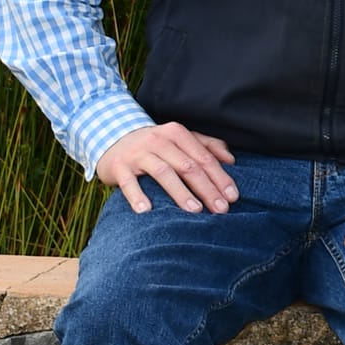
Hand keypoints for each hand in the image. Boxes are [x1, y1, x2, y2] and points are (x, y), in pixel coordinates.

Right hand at [96, 122, 236, 216]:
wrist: (112, 137)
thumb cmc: (155, 144)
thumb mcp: (180, 139)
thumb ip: (207, 146)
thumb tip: (231, 160)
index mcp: (177, 133)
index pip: (203, 157)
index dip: (220, 177)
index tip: (232, 197)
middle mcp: (159, 140)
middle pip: (188, 166)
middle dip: (207, 189)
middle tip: (221, 209)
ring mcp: (138, 153)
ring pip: (163, 172)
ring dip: (180, 193)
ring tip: (195, 211)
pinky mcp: (119, 166)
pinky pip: (129, 182)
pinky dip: (138, 196)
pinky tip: (146, 211)